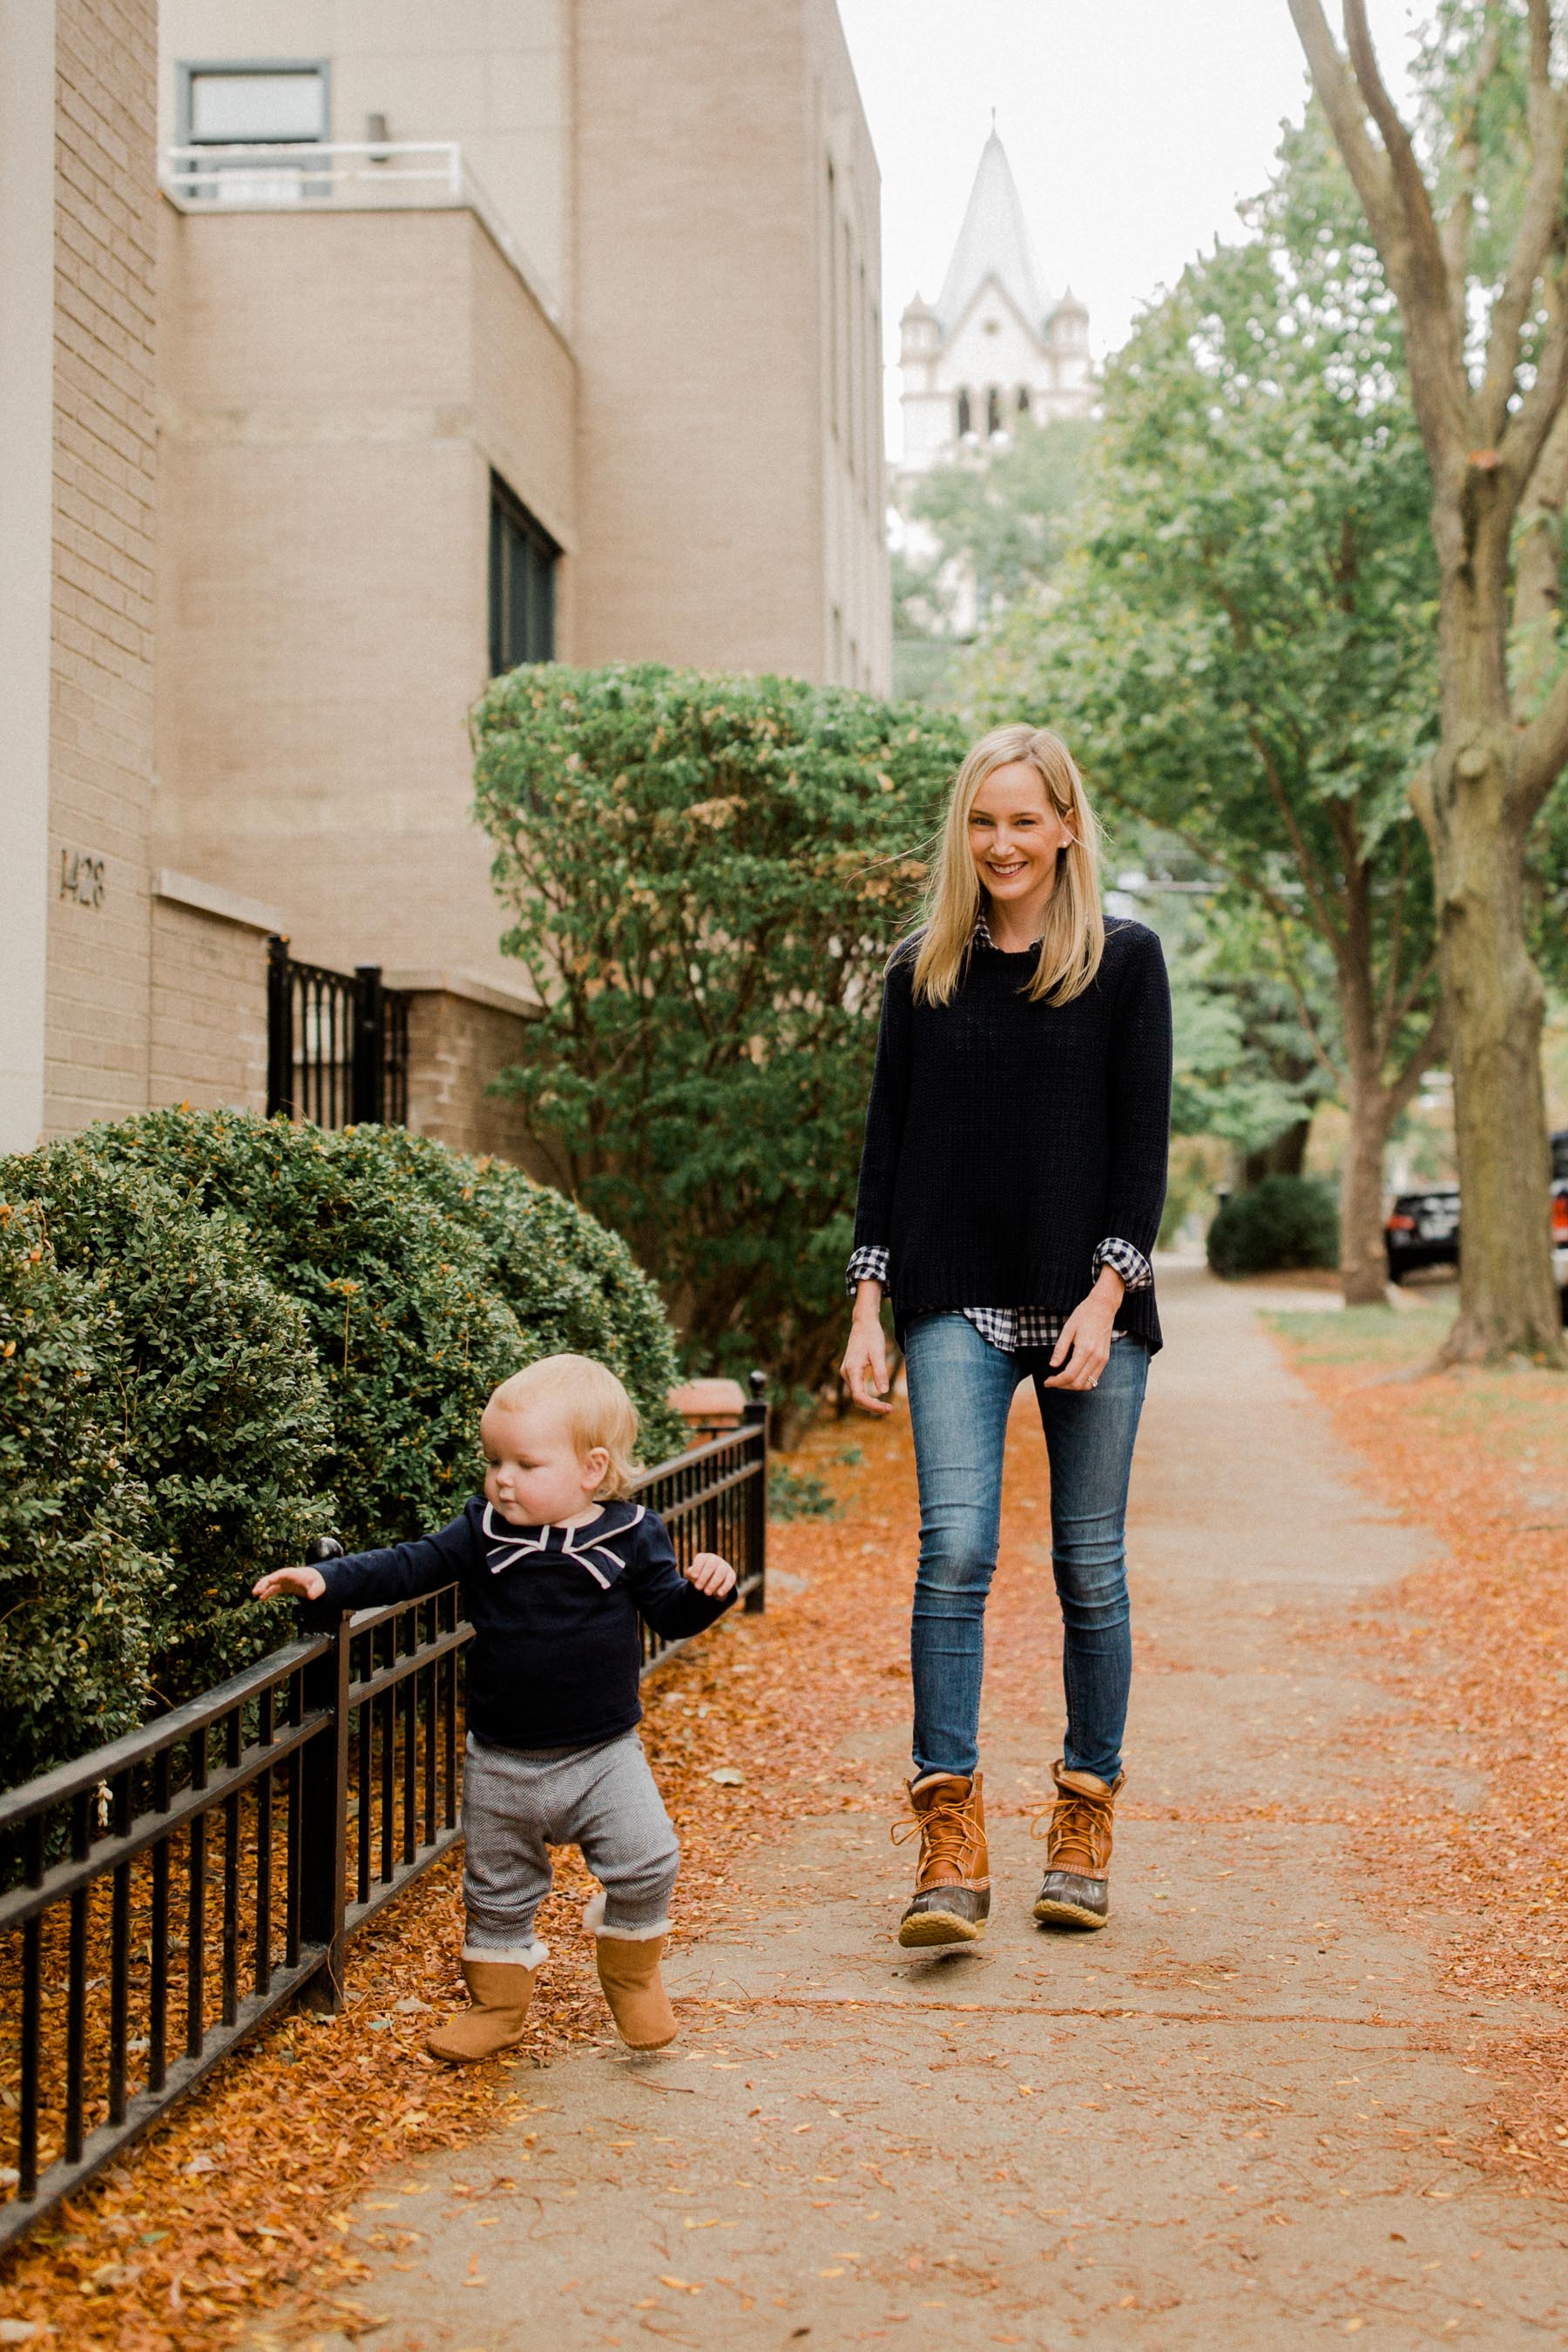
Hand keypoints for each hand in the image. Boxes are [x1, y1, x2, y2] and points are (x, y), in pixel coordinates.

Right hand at [252, 1564, 326, 1601]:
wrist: (314, 1580)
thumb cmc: (316, 1582)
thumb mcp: (318, 1586)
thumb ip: (315, 1591)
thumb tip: (312, 1597)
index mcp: (295, 1574)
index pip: (284, 1573)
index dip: (277, 1576)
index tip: (270, 1580)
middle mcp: (287, 1576)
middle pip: (274, 1577)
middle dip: (265, 1583)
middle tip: (257, 1591)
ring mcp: (283, 1580)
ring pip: (270, 1582)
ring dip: (262, 1587)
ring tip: (254, 1594)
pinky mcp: (282, 1586)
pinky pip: (272, 1588)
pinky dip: (266, 1592)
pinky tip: (261, 1599)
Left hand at [685, 1550, 736, 1597]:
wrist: (712, 1582)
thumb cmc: (700, 1576)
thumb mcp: (694, 1575)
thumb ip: (691, 1573)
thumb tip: (691, 1573)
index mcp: (704, 1558)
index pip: (701, 1559)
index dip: (697, 1567)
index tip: (693, 1577)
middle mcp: (715, 1560)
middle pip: (711, 1565)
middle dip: (704, 1576)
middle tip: (697, 1588)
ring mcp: (724, 1566)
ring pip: (721, 1572)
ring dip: (713, 1583)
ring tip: (706, 1593)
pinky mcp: (732, 1575)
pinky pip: (730, 1580)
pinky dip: (725, 1587)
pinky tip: (718, 1594)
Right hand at [841, 1284, 891, 1414]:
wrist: (863, 1323)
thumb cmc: (871, 1335)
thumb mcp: (878, 1353)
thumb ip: (880, 1372)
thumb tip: (883, 1392)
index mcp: (851, 1369)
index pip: (859, 1396)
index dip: (873, 1405)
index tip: (888, 1408)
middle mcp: (846, 1373)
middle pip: (857, 1398)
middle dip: (872, 1406)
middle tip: (890, 1409)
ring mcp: (847, 1372)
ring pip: (857, 1394)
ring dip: (870, 1403)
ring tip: (886, 1407)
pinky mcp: (851, 1371)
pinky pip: (858, 1389)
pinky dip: (868, 1396)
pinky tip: (879, 1398)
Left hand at [1041, 1269, 1124, 1391]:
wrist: (1103, 1307)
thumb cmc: (1084, 1315)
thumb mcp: (1068, 1329)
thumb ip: (1060, 1349)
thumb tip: (1052, 1366)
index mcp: (1085, 1349)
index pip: (1070, 1375)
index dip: (1056, 1382)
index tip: (1046, 1382)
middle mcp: (1096, 1357)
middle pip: (1078, 1383)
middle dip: (1063, 1385)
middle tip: (1051, 1381)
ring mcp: (1103, 1359)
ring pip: (1088, 1384)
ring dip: (1073, 1386)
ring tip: (1061, 1380)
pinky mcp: (1105, 1359)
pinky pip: (1094, 1378)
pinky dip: (1082, 1381)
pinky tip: (1072, 1375)